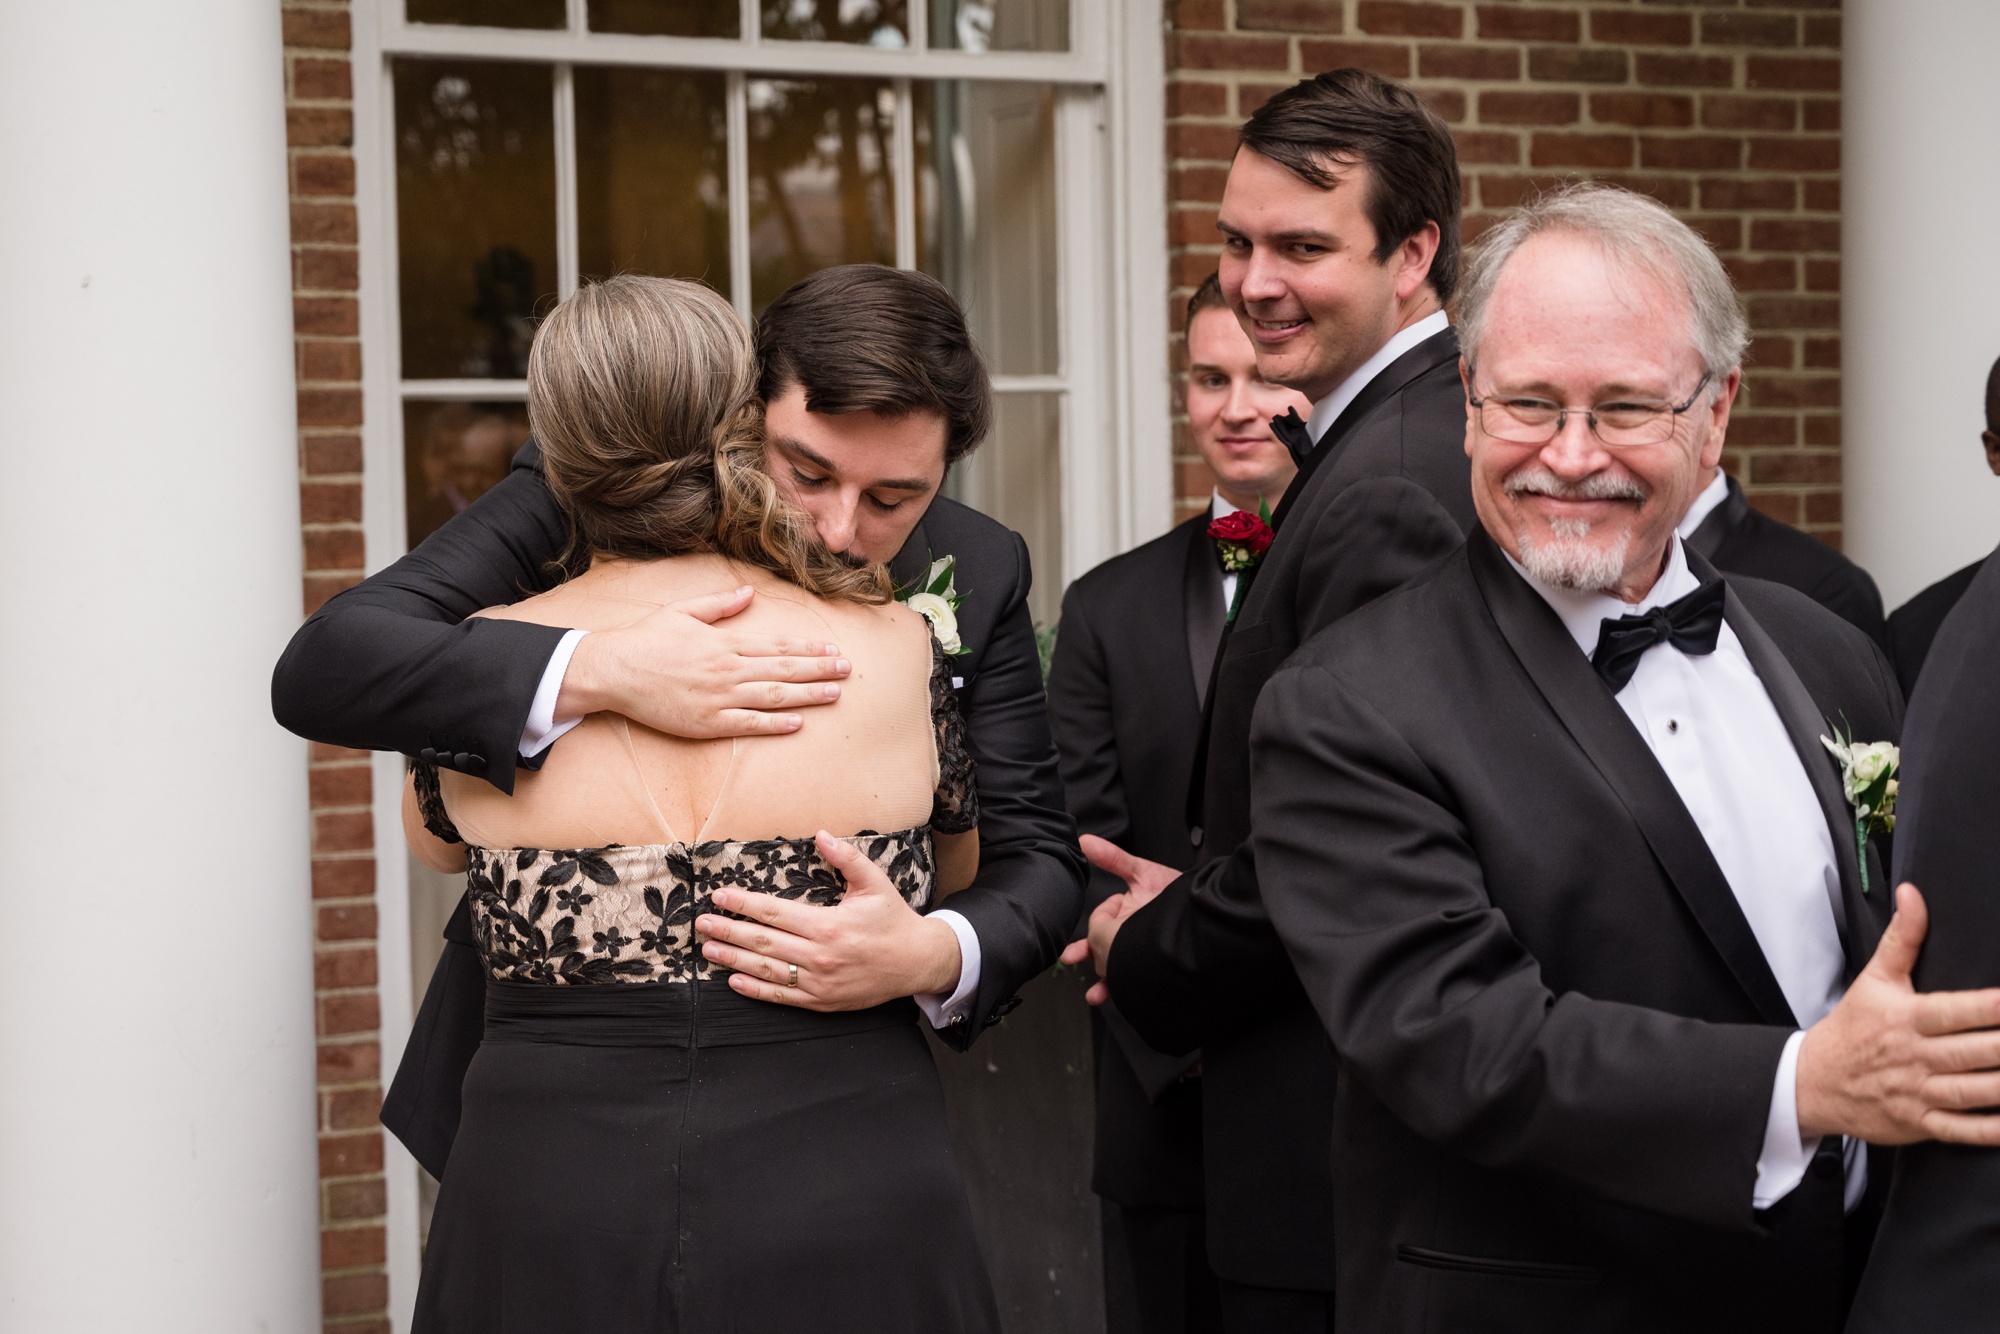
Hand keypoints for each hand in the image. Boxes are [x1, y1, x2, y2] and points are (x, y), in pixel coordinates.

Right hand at [556, 585, 850, 738]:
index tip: (831, 649)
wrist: (613, 670)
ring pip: (773, 697)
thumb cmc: (645, 639)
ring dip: (807, 695)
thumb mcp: (683, 611)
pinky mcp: (706, 722)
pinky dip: (774, 724)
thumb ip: (719, 605)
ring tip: (835, 693)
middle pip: (783, 671)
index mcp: (724, 643)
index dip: (807, 649)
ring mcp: (718, 698)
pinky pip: (747, 724)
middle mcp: (727, 670)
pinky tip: (798, 723)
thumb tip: (749, 592)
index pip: (776, 647)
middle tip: (847, 669)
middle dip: (819, 670)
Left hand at [696, 831, 962, 1010]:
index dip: (743, 903)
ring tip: (709, 950)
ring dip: (734, 960)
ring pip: (767, 970)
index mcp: (828, 924)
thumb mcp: (874, 883)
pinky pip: (782, 997)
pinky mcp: (822, 1001)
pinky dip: (756, 990)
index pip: (774, 912)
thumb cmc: (893, 920)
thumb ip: (846, 859)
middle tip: (702, 923)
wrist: (916, 962)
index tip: (720, 896)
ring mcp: (819, 982)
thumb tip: (821, 834)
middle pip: (763, 941)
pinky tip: (735, 982)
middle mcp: (819, 955)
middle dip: (728, 930)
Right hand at [1059, 835, 1177, 1005]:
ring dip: (1106, 984)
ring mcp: (1142, 955)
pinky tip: (1125, 1001)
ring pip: (1119, 973)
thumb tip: (1085, 841)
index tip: (1103, 915)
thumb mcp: (1141, 872)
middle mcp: (1131, 939)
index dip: (1095, 924)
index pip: (1100, 927)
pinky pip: (1139, 987)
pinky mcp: (1156, 970)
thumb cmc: (1177, 890)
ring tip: (1095, 995)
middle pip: (1104, 953)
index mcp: (1124, 920)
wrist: (1207, 909)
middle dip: (1087, 956)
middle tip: (1071, 957)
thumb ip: (1114, 859)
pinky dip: (1127, 993)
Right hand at [1796, 883, 1999, 1144]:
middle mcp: (1914, 1056)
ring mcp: (1917, 1092)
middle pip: (1975, 1052)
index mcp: (1906, 1018)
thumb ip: (1902, 937)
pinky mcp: (1919, 1123)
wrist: (1812, 1080)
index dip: (1991, 1007)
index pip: (1956, 1010)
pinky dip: (1991, 1130)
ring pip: (1973, 1091)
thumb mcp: (1873, 979)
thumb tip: (1913, 895)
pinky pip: (1961, 1130)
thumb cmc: (1852, 1028)